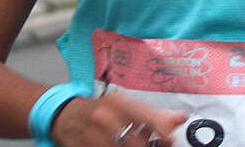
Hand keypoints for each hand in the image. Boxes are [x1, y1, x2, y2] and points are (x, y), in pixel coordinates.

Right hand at [52, 93, 187, 146]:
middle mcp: (103, 116)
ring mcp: (90, 133)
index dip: (161, 129)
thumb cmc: (99, 110)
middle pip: (132, 139)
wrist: (64, 114)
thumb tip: (180, 119)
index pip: (145, 116)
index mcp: (117, 103)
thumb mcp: (124, 106)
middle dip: (146, 146)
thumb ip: (153, 114)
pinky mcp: (79, 146)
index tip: (171, 139)